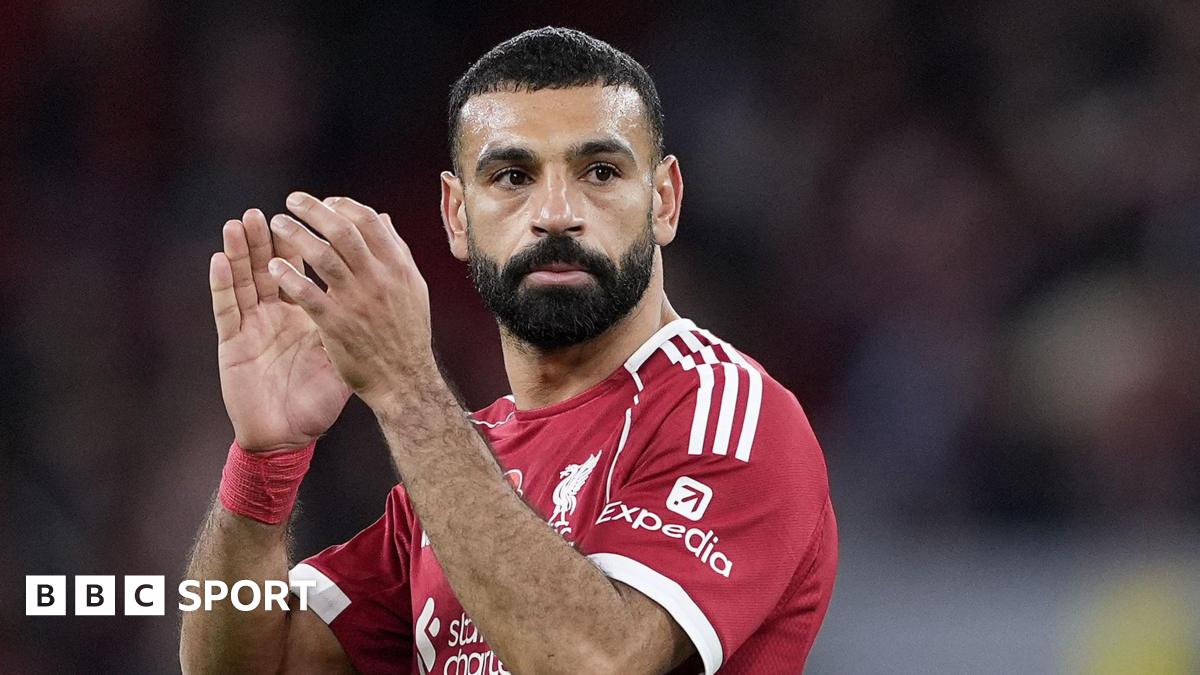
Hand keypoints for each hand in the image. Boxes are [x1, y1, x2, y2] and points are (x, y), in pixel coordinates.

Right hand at [209, 208, 352, 451]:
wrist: (289, 436)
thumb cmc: (316, 400)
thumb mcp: (341, 354)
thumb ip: (354, 319)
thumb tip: (382, 290)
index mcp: (303, 315)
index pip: (303, 271)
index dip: (306, 243)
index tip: (315, 213)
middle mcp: (274, 315)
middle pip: (269, 267)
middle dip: (269, 238)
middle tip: (270, 209)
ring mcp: (252, 327)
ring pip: (243, 280)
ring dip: (241, 251)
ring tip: (239, 222)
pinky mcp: (232, 344)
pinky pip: (226, 310)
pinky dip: (222, 284)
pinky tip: (219, 260)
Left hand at [265, 193, 433, 409]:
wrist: (405, 380)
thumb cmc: (407, 333)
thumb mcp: (411, 287)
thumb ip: (396, 251)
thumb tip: (383, 218)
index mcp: (398, 267)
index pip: (369, 221)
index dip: (344, 205)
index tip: (326, 201)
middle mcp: (379, 279)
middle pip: (343, 231)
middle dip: (314, 210)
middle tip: (292, 200)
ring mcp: (358, 301)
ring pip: (323, 256)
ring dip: (296, 235)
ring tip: (276, 224)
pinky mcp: (337, 325)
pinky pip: (308, 294)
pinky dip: (290, 276)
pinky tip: (273, 266)